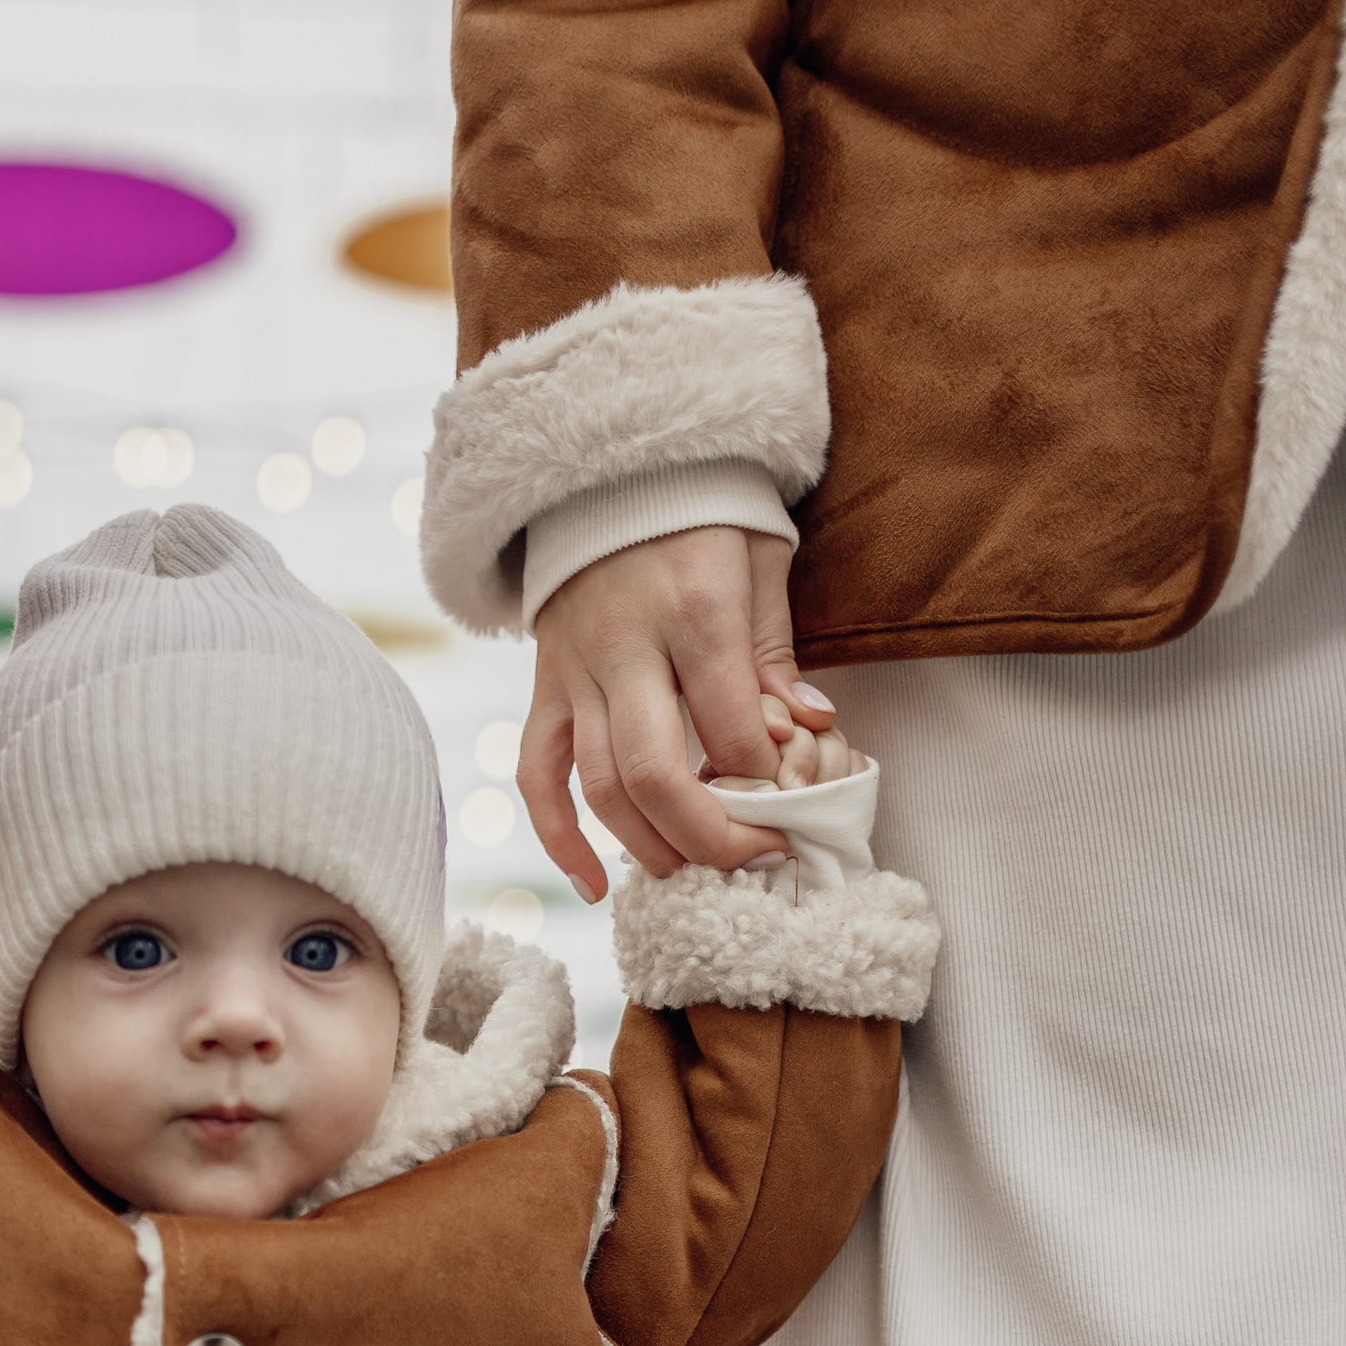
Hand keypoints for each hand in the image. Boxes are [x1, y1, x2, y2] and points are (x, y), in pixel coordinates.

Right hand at [520, 528, 833, 899]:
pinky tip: (595, 884)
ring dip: (646, 846)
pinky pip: (537, 775)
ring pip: (597, 786)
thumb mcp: (759, 558)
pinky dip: (559, 839)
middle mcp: (626, 647)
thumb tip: (808, 728)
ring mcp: (576, 671)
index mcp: (695, 611)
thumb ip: (777, 650)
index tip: (795, 806)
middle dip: (709, 838)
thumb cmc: (702, 512)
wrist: (612, 462)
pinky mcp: (544, 685)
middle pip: (655, 775)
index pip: (731, 731)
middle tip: (751, 863)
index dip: (766, 784)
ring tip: (690, 874)